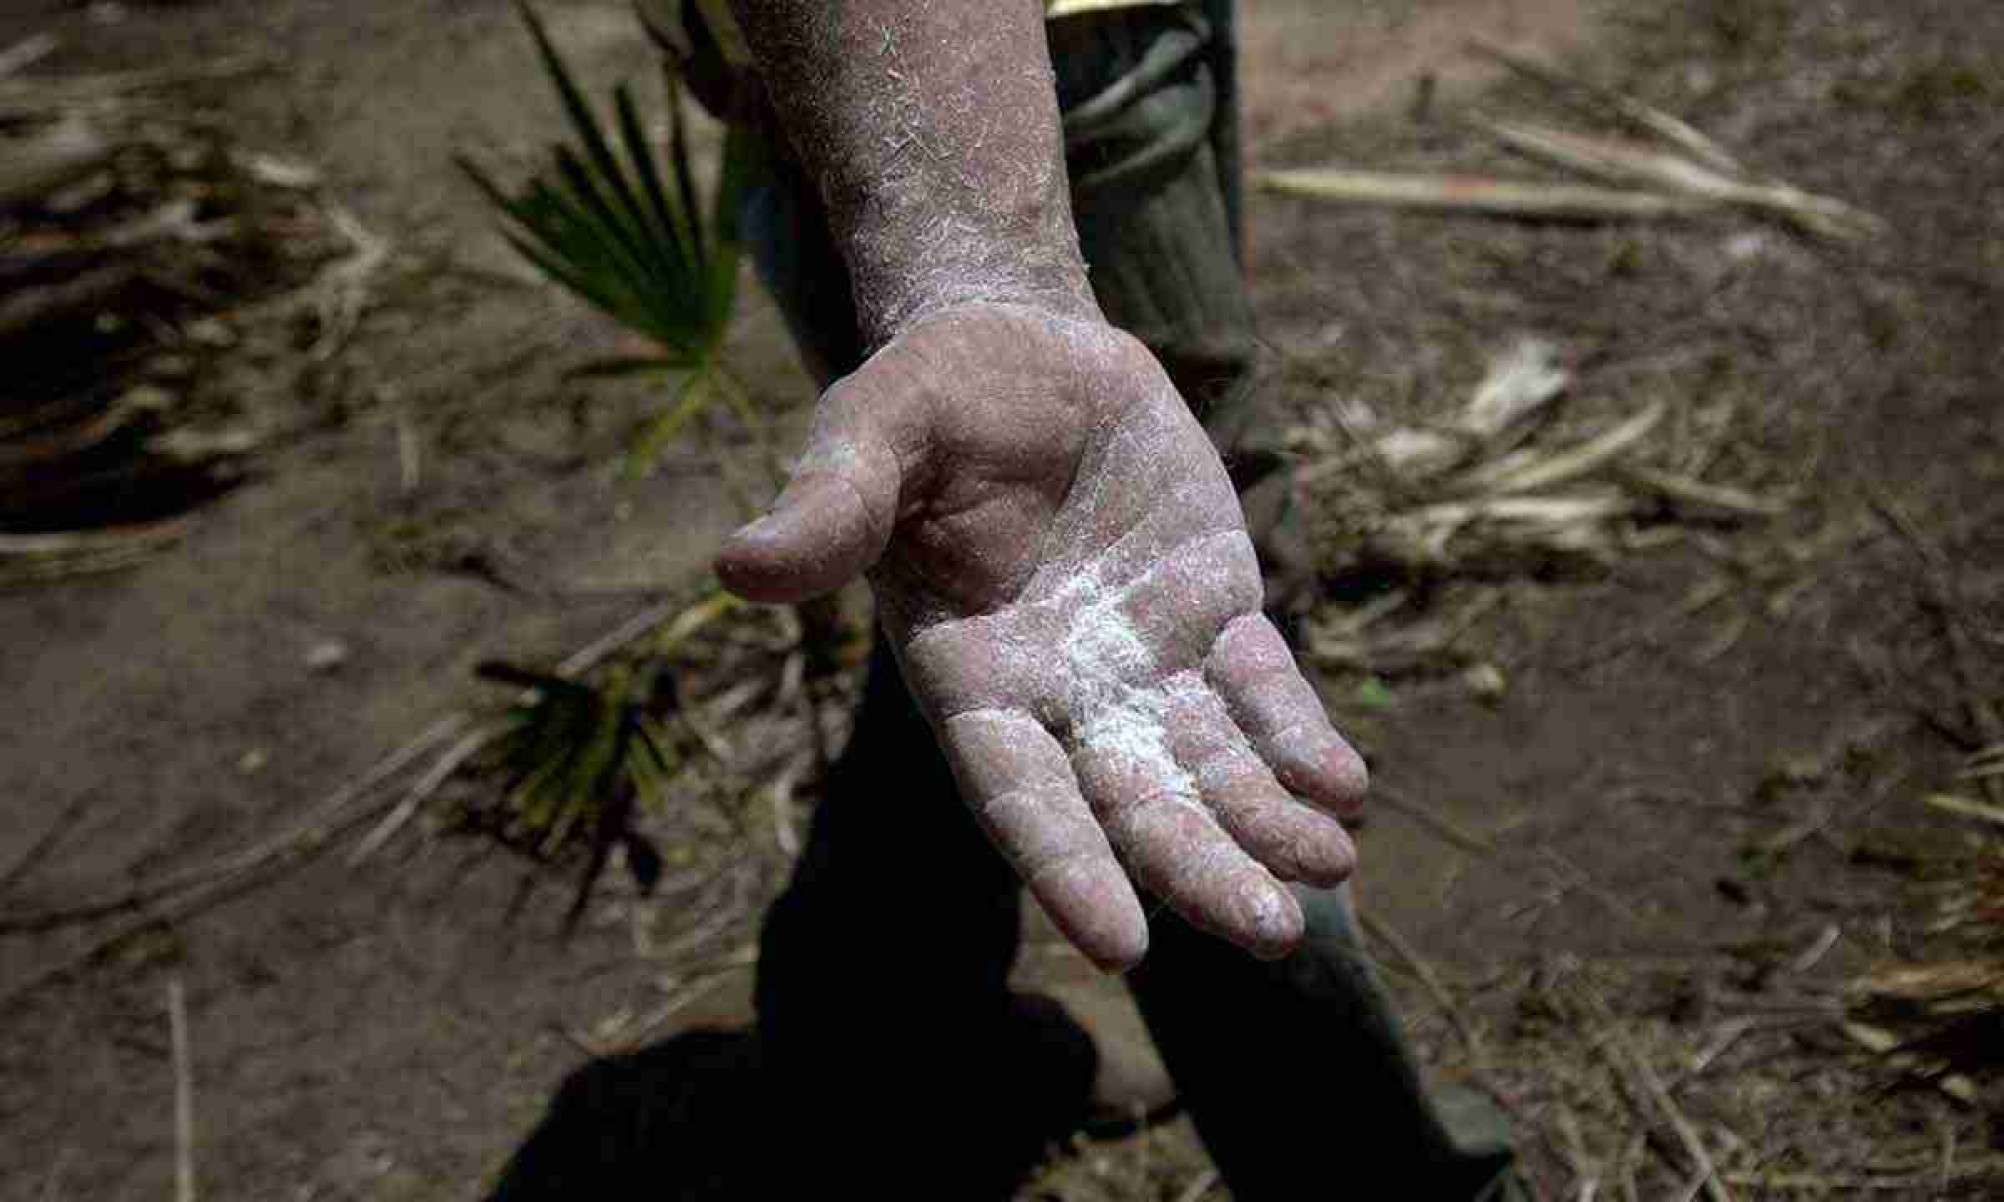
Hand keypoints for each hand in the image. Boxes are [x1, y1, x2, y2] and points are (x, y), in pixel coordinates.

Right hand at [717, 304, 1365, 970]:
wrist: (1018, 348)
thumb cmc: (927, 399)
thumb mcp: (871, 433)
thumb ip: (829, 505)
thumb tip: (736, 566)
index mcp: (969, 676)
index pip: (1016, 791)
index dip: (1065, 865)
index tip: (1121, 944)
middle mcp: (1061, 694)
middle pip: (1134, 802)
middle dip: (1198, 868)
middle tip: (1270, 936)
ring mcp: (1145, 663)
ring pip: (1210, 766)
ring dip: (1267, 823)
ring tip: (1328, 868)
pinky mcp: (1214, 617)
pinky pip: (1265, 693)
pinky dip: (1301, 740)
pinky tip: (1345, 788)